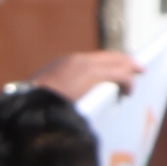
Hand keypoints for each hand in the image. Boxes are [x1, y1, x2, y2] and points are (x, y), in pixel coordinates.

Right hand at [25, 47, 144, 103]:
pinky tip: (129, 91)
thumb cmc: (31, 108)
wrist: (28, 108)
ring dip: (129, 71)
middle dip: (126, 62)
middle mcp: (76, 60)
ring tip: (134, 83)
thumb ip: (59, 93)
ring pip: (118, 63)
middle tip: (138, 68)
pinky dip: (128, 82)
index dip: (109, 61)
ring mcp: (85, 66)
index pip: (93, 59)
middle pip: (110, 56)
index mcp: (63, 64)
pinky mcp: (93, 76)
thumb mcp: (44, 96)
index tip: (118, 66)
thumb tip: (65, 103)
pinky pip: (120, 76)